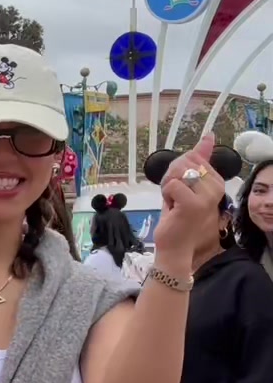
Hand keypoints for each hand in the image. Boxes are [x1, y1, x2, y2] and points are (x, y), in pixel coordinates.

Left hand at [155, 135, 223, 268]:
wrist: (176, 246)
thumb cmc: (179, 216)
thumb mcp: (187, 183)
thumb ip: (198, 160)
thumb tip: (208, 136)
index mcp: (217, 180)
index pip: (193, 156)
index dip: (178, 170)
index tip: (182, 189)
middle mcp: (216, 187)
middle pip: (184, 161)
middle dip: (172, 177)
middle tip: (176, 197)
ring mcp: (206, 196)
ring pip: (177, 172)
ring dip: (168, 187)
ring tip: (174, 202)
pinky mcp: (193, 204)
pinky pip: (171, 185)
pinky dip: (166, 195)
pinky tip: (173, 208)